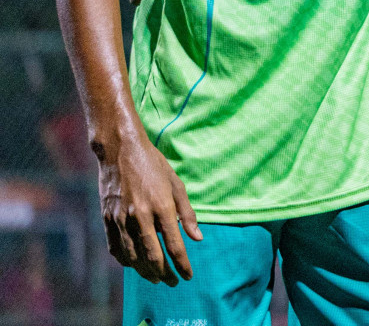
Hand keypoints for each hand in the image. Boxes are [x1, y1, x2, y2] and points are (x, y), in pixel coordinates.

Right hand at [98, 127, 201, 283]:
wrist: (120, 150)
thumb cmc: (154, 165)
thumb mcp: (177, 184)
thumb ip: (187, 213)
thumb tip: (197, 238)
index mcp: (161, 206)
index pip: (174, 245)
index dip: (182, 264)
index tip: (188, 276)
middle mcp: (140, 216)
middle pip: (152, 257)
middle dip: (164, 274)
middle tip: (173, 282)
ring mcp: (120, 218)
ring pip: (133, 257)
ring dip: (145, 272)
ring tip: (156, 278)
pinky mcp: (107, 218)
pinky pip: (115, 248)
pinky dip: (126, 260)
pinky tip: (134, 264)